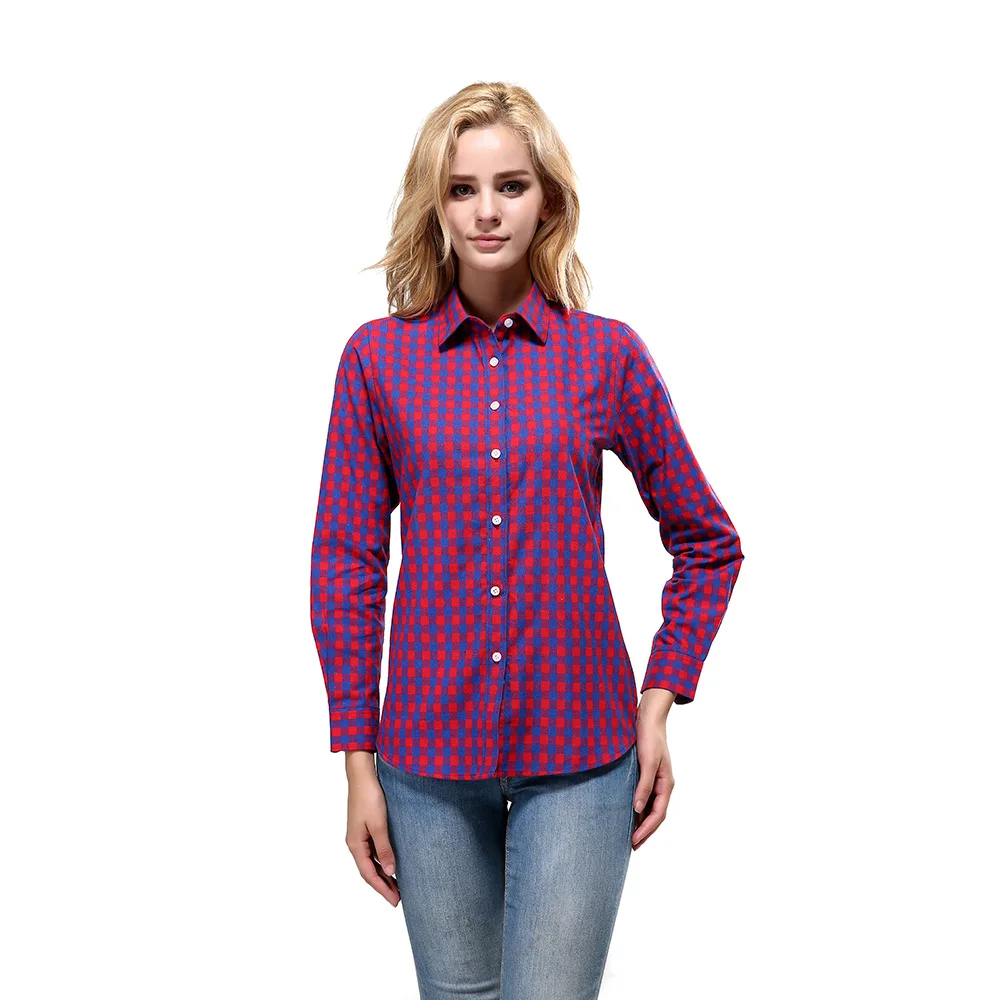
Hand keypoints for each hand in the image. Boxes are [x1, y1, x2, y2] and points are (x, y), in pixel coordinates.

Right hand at [344, 754, 399, 905]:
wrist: (362, 775)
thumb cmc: (370, 797)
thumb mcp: (379, 824)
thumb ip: (384, 848)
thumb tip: (390, 871)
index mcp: (355, 844)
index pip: (369, 875)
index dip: (382, 889)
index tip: (395, 901)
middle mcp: (355, 843)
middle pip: (368, 871)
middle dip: (383, 886)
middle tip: (399, 899)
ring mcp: (359, 835)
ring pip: (371, 862)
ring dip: (383, 874)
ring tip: (397, 885)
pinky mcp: (364, 828)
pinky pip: (372, 851)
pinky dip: (382, 861)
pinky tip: (391, 863)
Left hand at [632, 692, 676, 849]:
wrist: (647, 716)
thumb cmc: (649, 737)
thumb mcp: (648, 761)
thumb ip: (645, 785)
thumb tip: (638, 810)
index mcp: (666, 784)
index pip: (658, 814)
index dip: (646, 830)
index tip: (633, 843)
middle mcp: (662, 784)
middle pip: (655, 815)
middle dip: (645, 832)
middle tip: (631, 847)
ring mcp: (655, 779)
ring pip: (649, 807)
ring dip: (641, 822)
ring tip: (628, 835)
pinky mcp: (646, 773)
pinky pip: (643, 797)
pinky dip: (637, 808)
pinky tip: (627, 812)